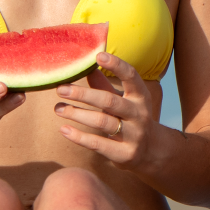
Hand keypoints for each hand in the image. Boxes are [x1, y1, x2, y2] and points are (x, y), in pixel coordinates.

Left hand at [55, 52, 157, 166]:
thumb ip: (105, 86)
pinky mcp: (125, 154)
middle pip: (109, 101)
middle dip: (83, 94)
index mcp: (140, 96)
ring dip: (77, 114)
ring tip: (58, 109)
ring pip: (102, 122)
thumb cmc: (131, 118)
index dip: (116, 65)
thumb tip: (86, 66)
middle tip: (61, 89)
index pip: (131, 76)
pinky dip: (79, 137)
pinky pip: (99, 144)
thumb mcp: (123, 100)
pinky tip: (64, 129)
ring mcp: (134, 135)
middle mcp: (139, 114)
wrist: (151, 151)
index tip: (98, 56)